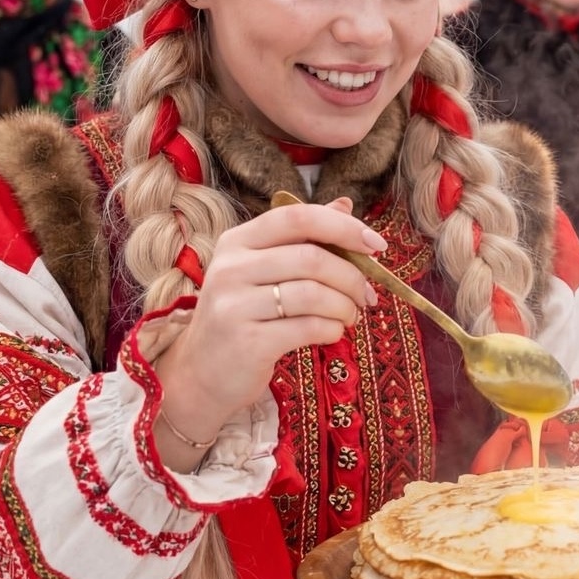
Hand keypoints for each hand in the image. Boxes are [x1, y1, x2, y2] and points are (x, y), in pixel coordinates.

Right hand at [153, 197, 384, 456]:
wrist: (202, 374)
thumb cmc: (243, 315)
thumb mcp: (263, 270)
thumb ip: (303, 237)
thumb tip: (345, 204)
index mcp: (237, 240)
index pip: (297, 216)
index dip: (343, 226)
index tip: (376, 245)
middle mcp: (231, 268)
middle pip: (312, 258)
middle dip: (352, 277)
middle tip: (366, 295)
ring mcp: (235, 306)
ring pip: (314, 294)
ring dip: (345, 306)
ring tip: (350, 316)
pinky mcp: (247, 343)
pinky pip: (308, 327)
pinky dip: (332, 329)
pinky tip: (333, 332)